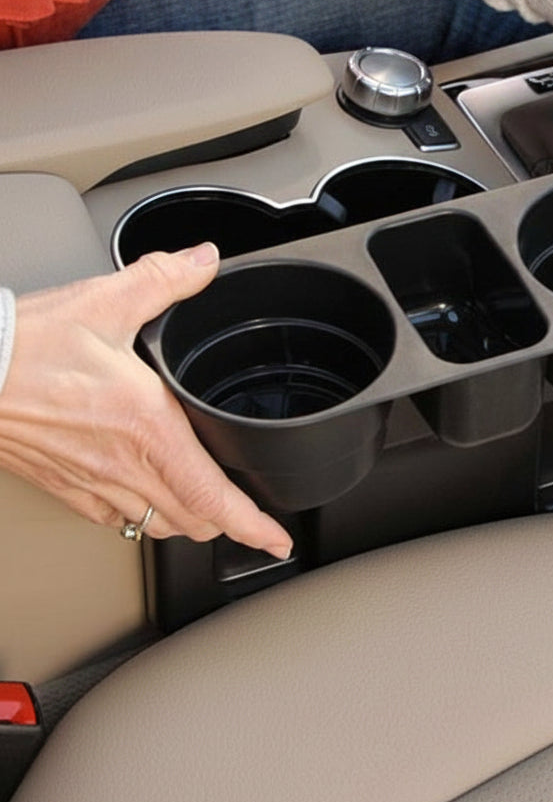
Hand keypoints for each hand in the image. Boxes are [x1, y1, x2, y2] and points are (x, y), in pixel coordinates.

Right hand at [0, 244, 292, 557]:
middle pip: (193, 522)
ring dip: (189, 521)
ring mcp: (91, 483)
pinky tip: (148, 494)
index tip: (277, 539)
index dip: (252, 526)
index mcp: (147, 426)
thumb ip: (165, 280)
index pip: (213, 496)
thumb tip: (205, 262)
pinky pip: (114, 520)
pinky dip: (143, 515)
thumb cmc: (24, 346)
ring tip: (208, 508)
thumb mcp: (106, 301)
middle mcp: (123, 465)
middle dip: (229, 524)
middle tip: (251, 517)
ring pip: (156, 526)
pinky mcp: (63, 487)